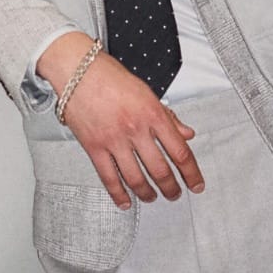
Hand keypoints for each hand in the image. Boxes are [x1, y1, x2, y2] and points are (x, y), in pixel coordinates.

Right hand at [37, 32, 204, 209]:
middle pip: (160, 170)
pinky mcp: (94, 147)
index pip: (179, 151)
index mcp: (152, 113)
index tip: (196, 184)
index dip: (191, 173)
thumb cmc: (110, 76)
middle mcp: (135, 128)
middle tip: (175, 194)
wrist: (77, 70)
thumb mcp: (146, 92)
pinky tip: (126, 202)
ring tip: (153, 197)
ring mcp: (113, 139)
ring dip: (148, 193)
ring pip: (136, 178)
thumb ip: (168, 116)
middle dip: (172, 188)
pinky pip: (109, 178)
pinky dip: (119, 194)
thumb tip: (186, 134)